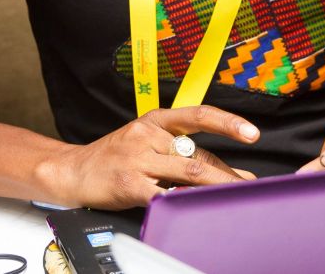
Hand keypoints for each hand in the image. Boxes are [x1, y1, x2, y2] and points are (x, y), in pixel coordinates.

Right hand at [41, 105, 258, 208]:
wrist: (73, 169)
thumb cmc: (116, 156)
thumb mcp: (149, 144)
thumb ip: (184, 154)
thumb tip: (227, 171)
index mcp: (157, 119)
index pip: (199, 116)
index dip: (228, 123)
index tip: (252, 133)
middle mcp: (148, 134)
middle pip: (197, 154)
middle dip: (225, 173)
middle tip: (247, 185)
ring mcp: (138, 159)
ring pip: (186, 173)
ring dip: (213, 188)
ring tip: (230, 198)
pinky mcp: (128, 183)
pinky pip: (161, 195)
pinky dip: (180, 202)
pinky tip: (192, 208)